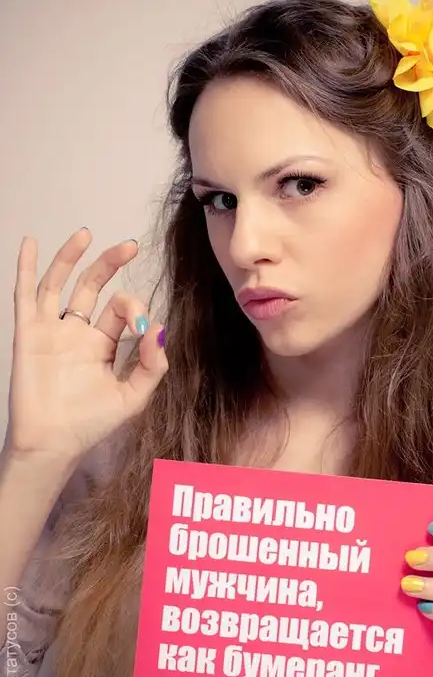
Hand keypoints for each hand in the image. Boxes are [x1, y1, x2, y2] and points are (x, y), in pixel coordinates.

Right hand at [7, 228, 167, 462]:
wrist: (54, 442)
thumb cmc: (91, 424)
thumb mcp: (134, 397)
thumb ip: (152, 365)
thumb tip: (162, 329)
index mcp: (102, 344)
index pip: (121, 310)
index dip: (136, 311)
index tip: (144, 329)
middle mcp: (77, 331)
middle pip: (93, 286)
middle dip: (110, 264)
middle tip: (129, 246)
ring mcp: (51, 329)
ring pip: (59, 283)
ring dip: (71, 257)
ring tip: (86, 233)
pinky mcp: (29, 333)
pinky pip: (25, 294)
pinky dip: (25, 267)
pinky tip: (30, 243)